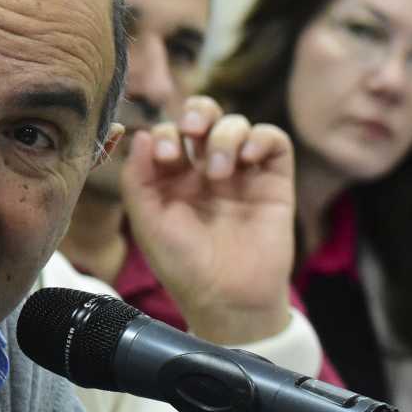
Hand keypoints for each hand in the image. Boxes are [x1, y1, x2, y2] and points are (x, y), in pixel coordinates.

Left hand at [121, 96, 295, 344]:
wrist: (228, 299)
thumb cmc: (183, 265)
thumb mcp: (148, 222)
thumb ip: (137, 178)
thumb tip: (138, 133)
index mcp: (172, 177)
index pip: (168, 132)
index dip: (164, 133)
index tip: (164, 156)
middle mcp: (205, 169)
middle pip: (204, 115)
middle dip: (197, 112)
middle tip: (192, 130)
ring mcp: (241, 173)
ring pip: (237, 124)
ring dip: (225, 135)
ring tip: (218, 171)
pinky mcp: (274, 181)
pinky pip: (274, 140)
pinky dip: (260, 138)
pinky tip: (246, 158)